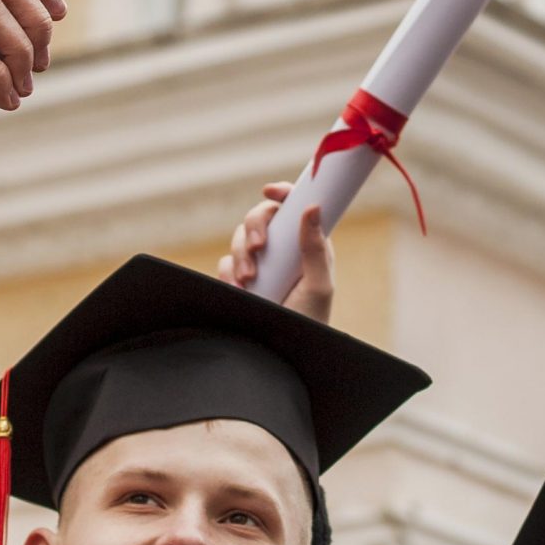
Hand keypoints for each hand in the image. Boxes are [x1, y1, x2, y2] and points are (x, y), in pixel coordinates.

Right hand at [218, 180, 334, 323]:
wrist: (287, 353)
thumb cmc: (312, 320)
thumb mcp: (319, 285)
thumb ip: (315, 248)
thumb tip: (313, 207)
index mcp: (306, 244)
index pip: (293, 208)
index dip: (282, 193)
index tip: (270, 191)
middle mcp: (282, 249)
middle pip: (260, 216)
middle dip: (253, 226)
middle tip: (258, 247)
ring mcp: (260, 264)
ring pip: (239, 238)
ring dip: (241, 255)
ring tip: (250, 280)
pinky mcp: (240, 279)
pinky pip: (226, 263)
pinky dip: (229, 274)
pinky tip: (240, 290)